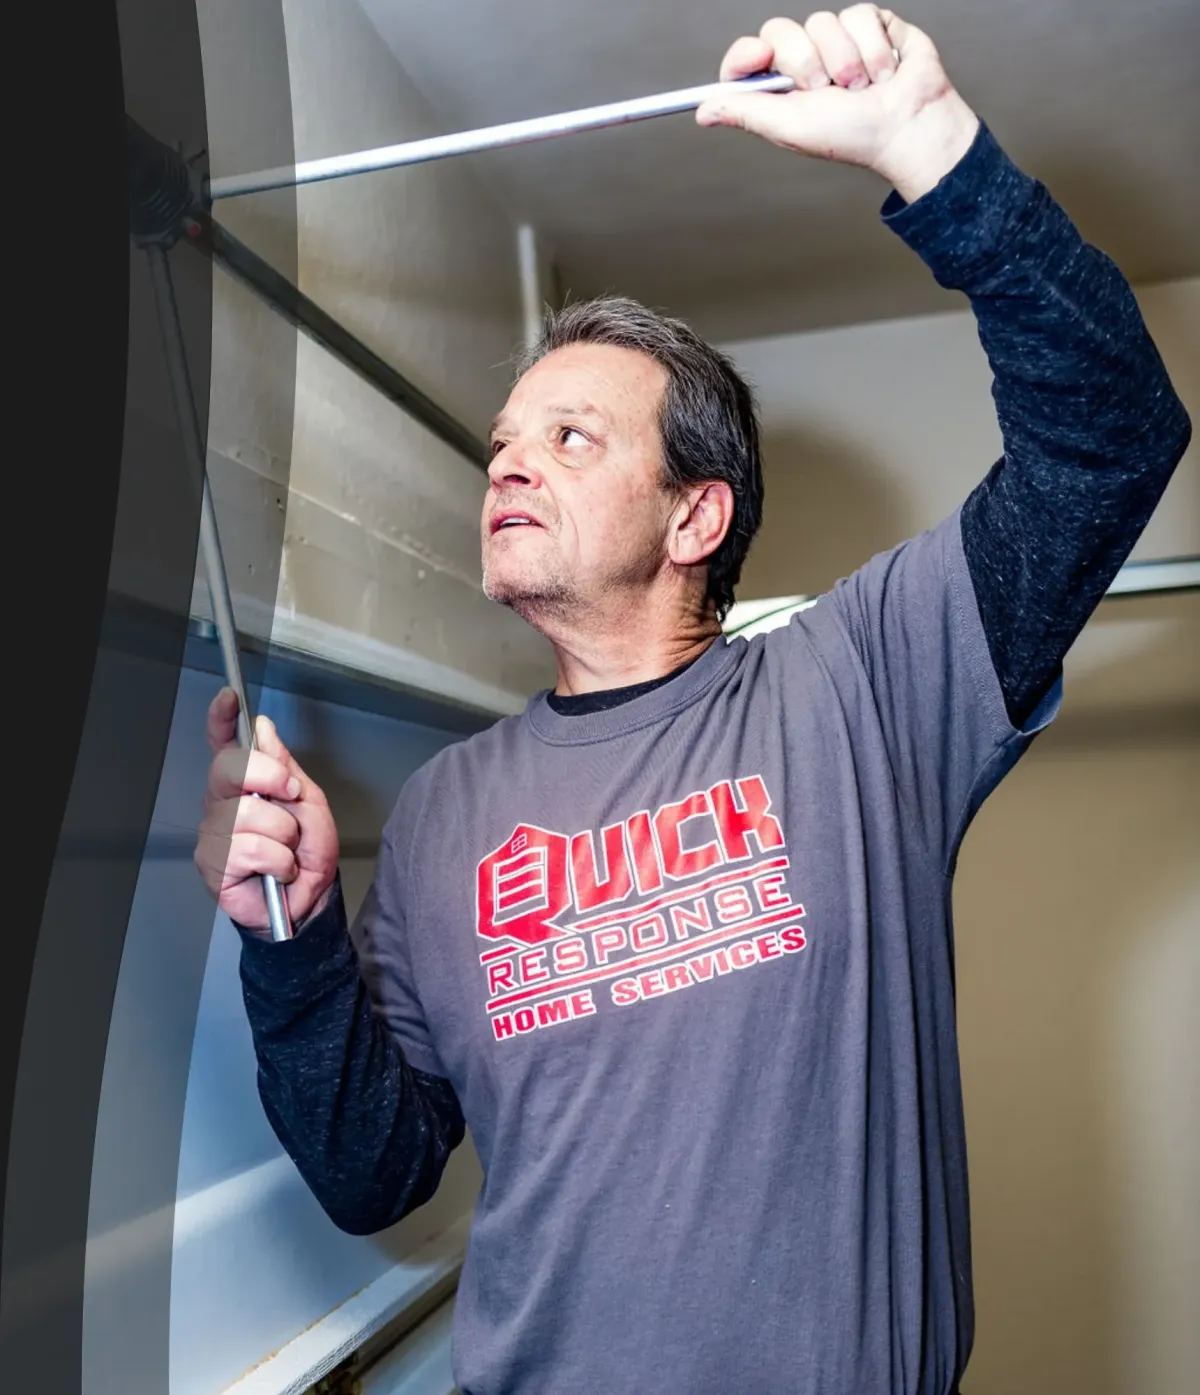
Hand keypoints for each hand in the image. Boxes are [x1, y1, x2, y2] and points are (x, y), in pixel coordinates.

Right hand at [194, 688, 339, 931]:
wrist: (309, 901)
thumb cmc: (307, 852)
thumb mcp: (309, 802)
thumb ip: (284, 766)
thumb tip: (263, 728)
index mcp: (244, 783)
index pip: (224, 743)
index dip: (221, 719)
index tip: (228, 698)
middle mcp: (221, 802)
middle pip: (230, 768)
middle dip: (270, 778)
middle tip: (291, 798)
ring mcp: (213, 832)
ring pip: (246, 814)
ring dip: (283, 834)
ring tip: (287, 851)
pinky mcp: (211, 863)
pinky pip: (249, 848)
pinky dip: (278, 860)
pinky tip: (277, 870)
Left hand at [696, 7, 979, 201]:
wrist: (908, 125)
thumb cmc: (853, 136)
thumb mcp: (792, 128)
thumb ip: (747, 113)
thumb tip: (703, 111)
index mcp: (780, 87)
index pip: (747, 57)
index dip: (747, 54)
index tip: (760, 58)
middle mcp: (804, 60)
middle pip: (781, 31)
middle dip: (807, 62)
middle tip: (828, 90)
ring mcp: (836, 40)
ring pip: (823, 21)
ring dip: (847, 60)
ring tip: (863, 87)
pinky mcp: (869, 24)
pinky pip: (859, 14)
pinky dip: (873, 47)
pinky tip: (885, 69)